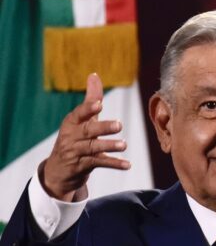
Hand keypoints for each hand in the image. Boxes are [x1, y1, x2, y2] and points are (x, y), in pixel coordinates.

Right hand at [42, 73, 129, 200]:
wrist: (59, 170)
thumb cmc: (75, 139)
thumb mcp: (81, 120)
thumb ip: (90, 100)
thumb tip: (94, 75)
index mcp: (72, 122)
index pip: (79, 114)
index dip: (88, 108)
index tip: (99, 104)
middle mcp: (72, 136)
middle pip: (87, 131)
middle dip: (103, 128)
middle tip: (119, 125)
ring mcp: (76, 152)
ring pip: (93, 148)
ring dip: (109, 146)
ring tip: (124, 145)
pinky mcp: (82, 166)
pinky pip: (99, 163)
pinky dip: (113, 164)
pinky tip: (127, 164)